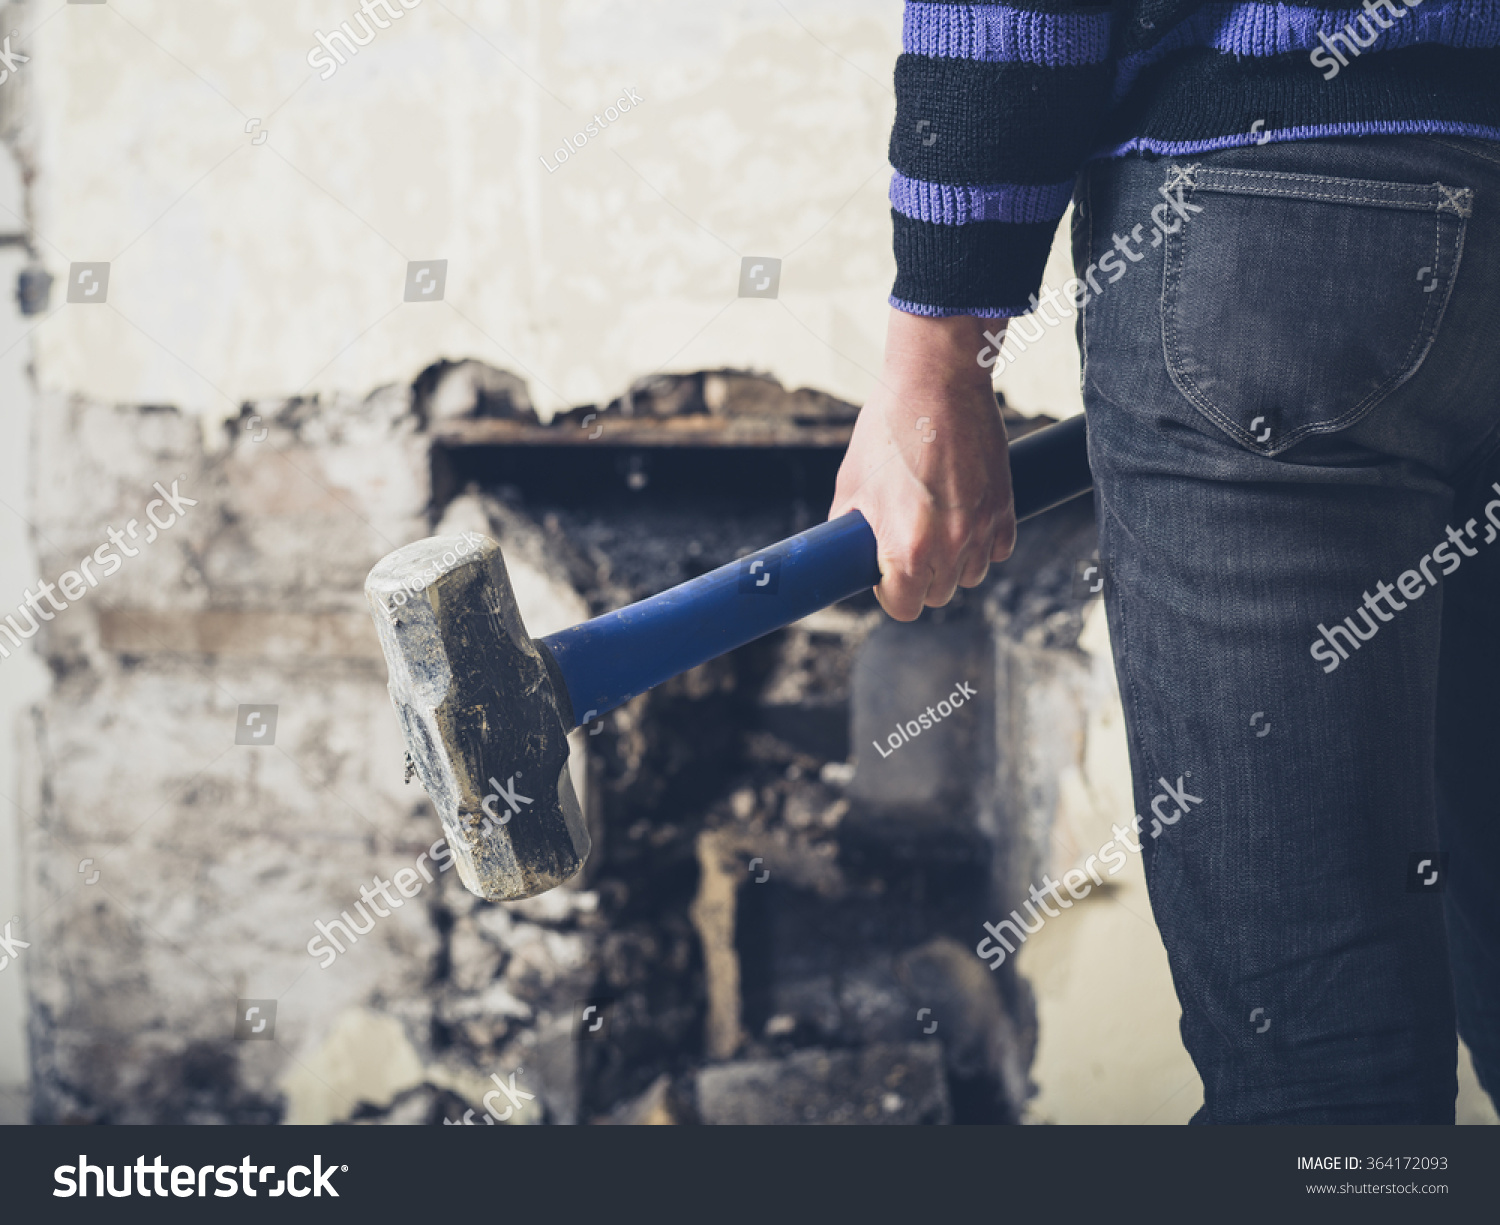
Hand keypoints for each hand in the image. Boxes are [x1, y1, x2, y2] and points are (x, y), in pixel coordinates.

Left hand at [830, 309, 1015, 620]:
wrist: (938, 383)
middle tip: (905, 544)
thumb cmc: (887, 429)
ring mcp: (982, 528)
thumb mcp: (851, 484)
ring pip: (970, 576)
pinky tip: (962, 516)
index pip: (904, 607)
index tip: (884, 573)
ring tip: (934, 527)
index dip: (890, 593)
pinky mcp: (1005, 508)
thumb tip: (847, 555)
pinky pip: (997, 550)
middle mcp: (950, 546)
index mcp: (907, 548)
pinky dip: (981, 543)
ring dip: (953, 563)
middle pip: (938, 595)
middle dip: (919, 578)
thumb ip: (849, 529)